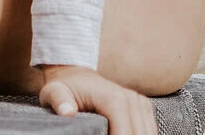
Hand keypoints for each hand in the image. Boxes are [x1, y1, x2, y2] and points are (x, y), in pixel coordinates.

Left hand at [39, 64, 155, 134]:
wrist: (76, 76)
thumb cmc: (64, 87)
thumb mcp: (55, 92)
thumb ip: (60, 101)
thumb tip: (68, 112)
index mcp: (113, 98)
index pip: (125, 131)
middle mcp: (131, 99)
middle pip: (138, 133)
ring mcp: (140, 103)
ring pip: (147, 132)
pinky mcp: (144, 108)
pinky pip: (149, 130)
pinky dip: (139, 134)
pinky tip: (121, 134)